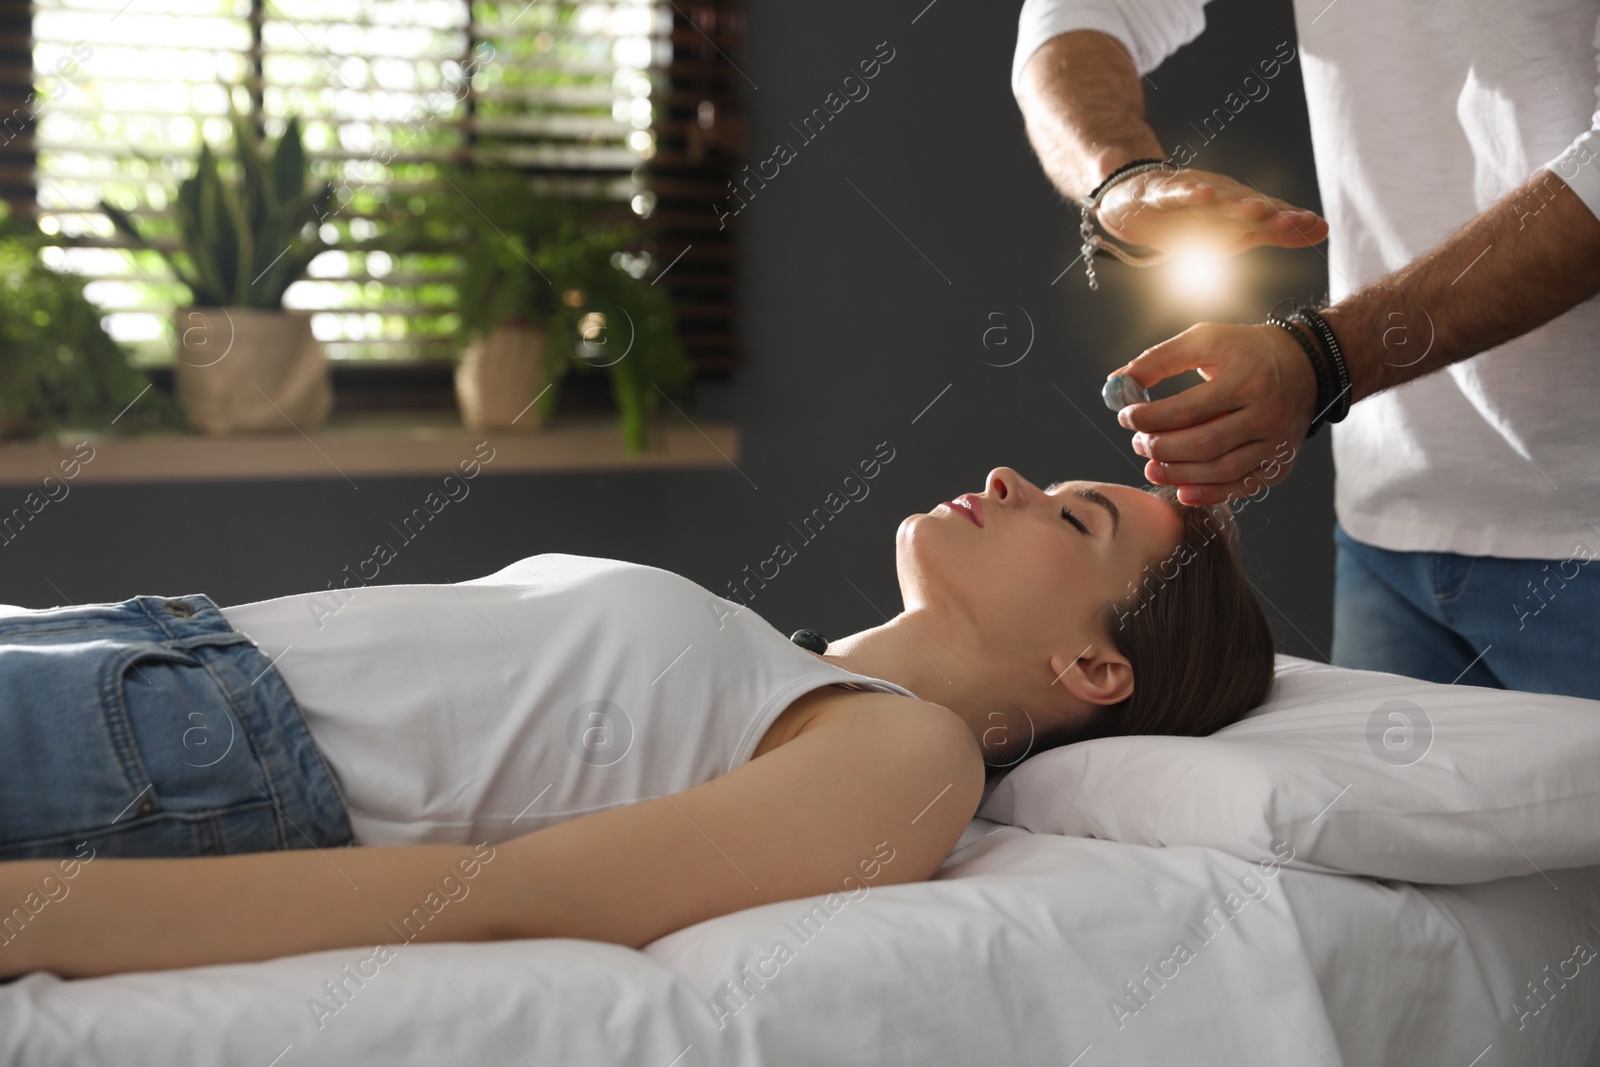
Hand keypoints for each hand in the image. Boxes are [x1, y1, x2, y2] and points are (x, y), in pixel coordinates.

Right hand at [1097, 168, 1327, 253]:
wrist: (1138, 201)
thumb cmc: (1192, 217)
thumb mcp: (1236, 232)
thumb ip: (1277, 232)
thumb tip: (1323, 229)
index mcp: (1238, 211)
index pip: (1269, 216)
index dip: (1292, 222)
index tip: (1318, 227)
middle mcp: (1220, 198)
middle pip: (1247, 207)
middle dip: (1271, 214)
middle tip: (1294, 220)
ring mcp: (1191, 194)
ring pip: (1215, 200)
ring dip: (1235, 203)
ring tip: (1256, 209)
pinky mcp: (1161, 193)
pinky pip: (1175, 193)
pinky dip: (1188, 192)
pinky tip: (1202, 194)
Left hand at [1108, 323, 1320, 505]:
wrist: (1307, 364)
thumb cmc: (1247, 350)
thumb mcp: (1205, 340)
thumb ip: (1159, 360)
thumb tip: (1117, 383)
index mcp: (1247, 379)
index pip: (1188, 409)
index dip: (1150, 418)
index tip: (1126, 417)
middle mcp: (1266, 413)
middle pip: (1204, 444)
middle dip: (1162, 449)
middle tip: (1138, 444)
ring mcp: (1276, 443)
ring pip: (1221, 471)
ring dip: (1179, 475)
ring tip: (1151, 467)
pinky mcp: (1280, 463)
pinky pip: (1243, 486)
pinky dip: (1210, 494)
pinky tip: (1182, 491)